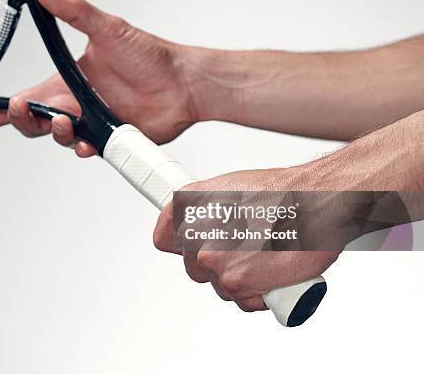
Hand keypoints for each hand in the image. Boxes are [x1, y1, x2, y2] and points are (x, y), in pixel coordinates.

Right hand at [0, 0, 197, 155]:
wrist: (182, 82)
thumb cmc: (149, 55)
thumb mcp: (109, 29)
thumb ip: (76, 13)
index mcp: (67, 81)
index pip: (25, 96)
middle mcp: (76, 104)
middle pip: (33, 122)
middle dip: (20, 120)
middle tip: (20, 110)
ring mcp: (92, 123)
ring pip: (58, 137)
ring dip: (55, 132)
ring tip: (66, 121)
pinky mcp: (110, 138)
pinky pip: (88, 149)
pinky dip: (83, 147)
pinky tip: (88, 141)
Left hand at [153, 166, 344, 312]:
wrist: (320, 204)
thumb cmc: (284, 192)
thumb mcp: (231, 184)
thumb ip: (203, 205)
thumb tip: (190, 222)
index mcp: (191, 208)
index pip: (164, 239)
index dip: (180, 243)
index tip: (193, 243)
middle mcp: (198, 236)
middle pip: (194, 266)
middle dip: (216, 262)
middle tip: (245, 247)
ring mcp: (216, 262)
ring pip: (220, 285)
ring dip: (239, 278)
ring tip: (265, 255)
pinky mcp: (239, 285)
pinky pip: (241, 301)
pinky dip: (257, 294)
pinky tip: (273, 272)